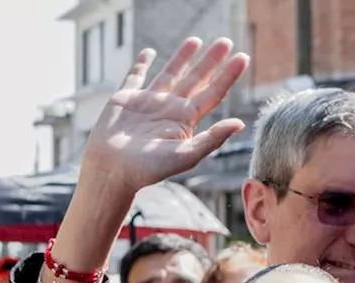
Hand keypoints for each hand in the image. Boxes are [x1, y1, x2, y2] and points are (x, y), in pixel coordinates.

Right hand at [82, 37, 248, 193]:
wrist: (111, 170)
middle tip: (225, 41)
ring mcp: (148, 103)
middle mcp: (170, 109)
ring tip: (195, 40)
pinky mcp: (125, 99)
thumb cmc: (148, 169)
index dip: (228, 75)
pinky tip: (148, 52)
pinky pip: (135, 76)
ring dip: (182, 57)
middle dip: (211, 61)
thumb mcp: (186, 155)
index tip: (243, 57)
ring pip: (170, 73)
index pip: (213, 94)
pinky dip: (141, 63)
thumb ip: (212, 139)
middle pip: (196, 79)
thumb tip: (240, 124)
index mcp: (185, 121)